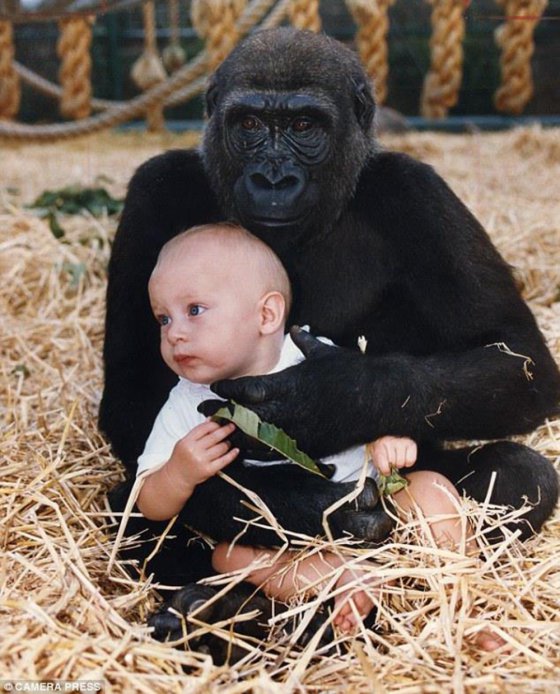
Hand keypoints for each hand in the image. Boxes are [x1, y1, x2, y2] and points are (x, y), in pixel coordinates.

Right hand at [168, 420, 238, 489]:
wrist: (177, 477)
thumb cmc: (180, 459)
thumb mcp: (184, 443)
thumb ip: (197, 432)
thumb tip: (210, 420)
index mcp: (187, 442)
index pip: (204, 428)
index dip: (215, 424)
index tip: (220, 423)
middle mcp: (194, 450)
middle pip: (214, 436)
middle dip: (226, 430)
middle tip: (231, 427)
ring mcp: (202, 460)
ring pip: (221, 448)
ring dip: (228, 443)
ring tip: (228, 442)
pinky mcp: (209, 470)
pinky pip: (224, 460)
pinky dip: (232, 454)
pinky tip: (235, 450)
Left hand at [199, 326, 370, 458]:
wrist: (378, 399)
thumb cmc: (352, 372)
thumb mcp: (325, 353)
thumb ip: (306, 343)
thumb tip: (298, 330)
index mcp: (288, 384)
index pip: (247, 388)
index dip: (227, 389)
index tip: (213, 387)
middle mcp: (288, 409)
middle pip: (243, 416)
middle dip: (221, 413)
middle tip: (201, 412)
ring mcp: (297, 431)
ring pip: (256, 438)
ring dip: (235, 434)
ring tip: (218, 432)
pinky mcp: (309, 446)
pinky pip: (278, 452)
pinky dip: (259, 451)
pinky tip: (247, 451)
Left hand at [368, 435, 416, 475]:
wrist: (389, 442)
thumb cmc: (383, 452)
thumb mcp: (376, 458)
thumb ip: (379, 465)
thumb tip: (386, 473)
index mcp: (379, 444)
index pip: (382, 459)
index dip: (385, 469)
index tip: (387, 471)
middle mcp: (390, 440)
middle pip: (393, 462)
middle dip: (392, 465)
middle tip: (391, 462)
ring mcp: (401, 441)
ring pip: (402, 462)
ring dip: (400, 464)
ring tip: (397, 460)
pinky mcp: (411, 444)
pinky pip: (411, 460)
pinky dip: (409, 462)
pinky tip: (405, 458)